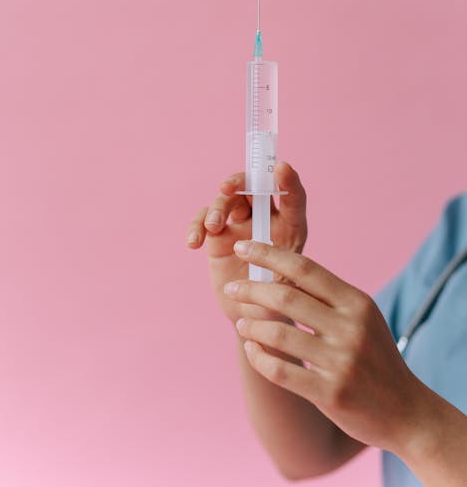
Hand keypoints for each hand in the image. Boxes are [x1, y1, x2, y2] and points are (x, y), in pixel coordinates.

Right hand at [185, 162, 307, 323]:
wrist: (251, 319)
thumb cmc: (275, 303)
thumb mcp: (283, 291)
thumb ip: (274, 271)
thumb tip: (260, 251)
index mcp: (291, 227)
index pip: (293, 197)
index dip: (289, 180)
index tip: (281, 167)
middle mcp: (266, 219)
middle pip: (254, 187)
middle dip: (240, 181)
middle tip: (227, 187)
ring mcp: (240, 224)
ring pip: (227, 200)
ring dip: (217, 208)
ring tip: (212, 228)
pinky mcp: (217, 235)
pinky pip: (204, 220)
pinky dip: (196, 226)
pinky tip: (193, 242)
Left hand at [223, 240, 421, 452]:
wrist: (405, 411)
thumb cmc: (375, 357)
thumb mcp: (362, 318)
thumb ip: (328, 297)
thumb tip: (279, 272)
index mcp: (356, 302)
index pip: (304, 268)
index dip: (269, 254)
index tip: (243, 248)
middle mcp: (350, 327)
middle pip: (285, 296)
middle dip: (251, 289)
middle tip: (232, 288)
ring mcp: (341, 361)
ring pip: (278, 334)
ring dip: (251, 325)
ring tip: (240, 323)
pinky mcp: (331, 393)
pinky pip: (280, 371)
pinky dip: (259, 358)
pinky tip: (251, 350)